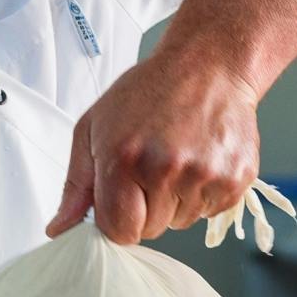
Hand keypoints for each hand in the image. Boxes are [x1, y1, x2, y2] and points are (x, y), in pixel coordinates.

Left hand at [46, 40, 262, 245]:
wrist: (207, 65)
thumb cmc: (148, 91)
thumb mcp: (93, 128)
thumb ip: (76, 185)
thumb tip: (60, 229)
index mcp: (125, 160)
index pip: (119, 232)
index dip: (118, 218)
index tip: (121, 197)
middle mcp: (166, 170)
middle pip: (150, 230)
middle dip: (146, 207)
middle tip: (150, 164)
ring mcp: (205, 175)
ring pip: (181, 222)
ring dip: (175, 200)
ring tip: (177, 156)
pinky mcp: (236, 179)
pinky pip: (209, 211)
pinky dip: (202, 193)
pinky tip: (199, 158)